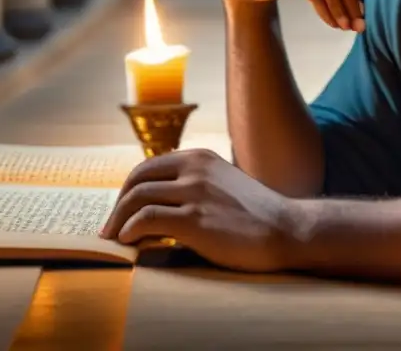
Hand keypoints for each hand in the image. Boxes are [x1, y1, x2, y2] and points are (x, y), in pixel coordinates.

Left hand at [100, 149, 299, 272]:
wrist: (289, 230)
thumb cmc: (258, 215)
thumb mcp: (224, 185)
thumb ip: (197, 185)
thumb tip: (164, 204)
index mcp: (200, 158)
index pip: (149, 166)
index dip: (129, 188)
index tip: (122, 208)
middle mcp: (194, 169)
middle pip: (137, 179)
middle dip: (118, 203)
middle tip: (111, 225)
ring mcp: (194, 193)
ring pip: (137, 198)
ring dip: (118, 219)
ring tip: (114, 237)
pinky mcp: (195, 220)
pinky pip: (148, 219)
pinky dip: (130, 230)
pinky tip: (129, 241)